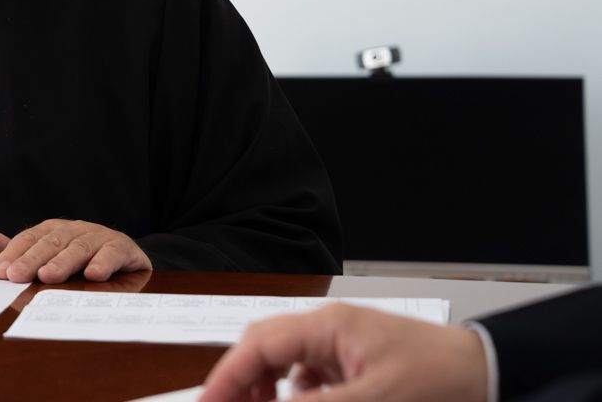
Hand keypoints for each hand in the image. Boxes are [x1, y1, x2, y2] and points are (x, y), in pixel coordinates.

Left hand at [0, 219, 151, 283]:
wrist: (123, 259)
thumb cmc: (76, 261)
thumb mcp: (43, 258)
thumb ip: (10, 251)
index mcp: (52, 230)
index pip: (29, 238)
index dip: (15, 253)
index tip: (1, 271)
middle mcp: (74, 230)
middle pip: (51, 242)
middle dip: (32, 259)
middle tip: (17, 276)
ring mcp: (99, 237)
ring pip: (78, 248)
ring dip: (63, 262)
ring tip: (48, 276)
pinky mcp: (122, 248)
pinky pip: (112, 253)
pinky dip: (103, 262)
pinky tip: (94, 275)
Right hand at [199, 303, 488, 401]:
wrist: (493, 374)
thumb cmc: (444, 378)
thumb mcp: (374, 401)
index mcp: (327, 326)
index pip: (257, 344)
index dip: (227, 377)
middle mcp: (329, 330)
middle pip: (264, 350)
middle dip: (242, 384)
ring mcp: (342, 346)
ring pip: (283, 365)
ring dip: (267, 391)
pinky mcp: (356, 366)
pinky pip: (309, 378)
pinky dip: (295, 395)